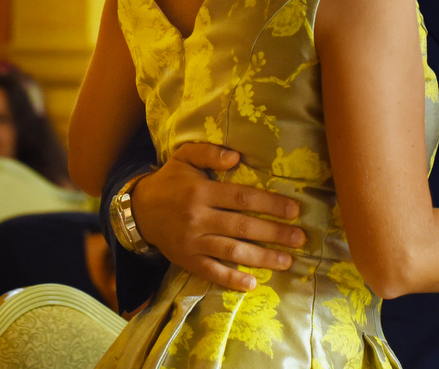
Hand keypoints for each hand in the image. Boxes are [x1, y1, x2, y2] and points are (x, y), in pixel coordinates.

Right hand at [131, 143, 306, 291]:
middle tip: (300, 238)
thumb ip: (209, 153)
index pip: (243, 198)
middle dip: (274, 233)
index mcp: (201, 192)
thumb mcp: (184, 156)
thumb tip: (236, 156)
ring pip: (232, 251)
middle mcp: (198, 218)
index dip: (270, 204)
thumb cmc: (170, 180)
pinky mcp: (186, 260)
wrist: (138, 210)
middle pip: (242, 226)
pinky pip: (210, 272)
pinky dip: (230, 279)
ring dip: (261, 258)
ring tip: (287, 261)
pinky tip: (251, 284)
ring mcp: (192, 242)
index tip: (294, 210)